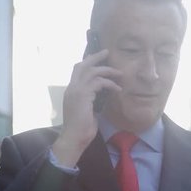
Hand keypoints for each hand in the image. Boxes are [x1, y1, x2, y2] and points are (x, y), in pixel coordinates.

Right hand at [52, 49, 120, 166]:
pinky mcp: (83, 94)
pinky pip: (99, 82)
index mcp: (71, 91)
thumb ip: (91, 102)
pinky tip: (118, 89)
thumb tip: (101, 98)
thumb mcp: (87, 112)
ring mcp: (76, 90)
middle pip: (82, 65)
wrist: (74, 138)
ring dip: (107, 70)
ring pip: (92, 71)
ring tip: (120, 73)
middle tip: (107, 52)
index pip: (78, 71)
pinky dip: (110, 84)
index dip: (88, 63)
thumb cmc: (81, 130)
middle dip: (95, 57)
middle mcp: (72, 88)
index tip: (98, 60)